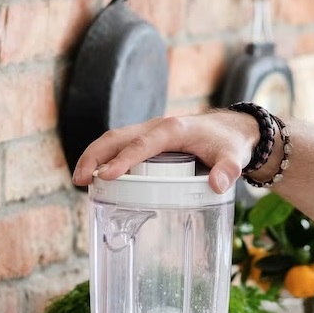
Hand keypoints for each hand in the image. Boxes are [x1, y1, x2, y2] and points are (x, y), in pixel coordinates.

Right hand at [71, 112, 260, 192]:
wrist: (231, 130)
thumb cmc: (229, 143)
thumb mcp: (234, 156)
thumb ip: (228, 170)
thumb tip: (218, 184)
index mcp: (172, 130)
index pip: (142, 145)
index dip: (123, 160)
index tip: (105, 177)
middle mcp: (156, 127)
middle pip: (117, 138)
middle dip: (95, 156)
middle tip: (80, 180)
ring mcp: (149, 133)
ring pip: (114, 140)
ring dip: (94, 157)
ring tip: (79, 181)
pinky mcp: (147, 141)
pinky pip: (120, 146)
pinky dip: (104, 158)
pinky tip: (96, 178)